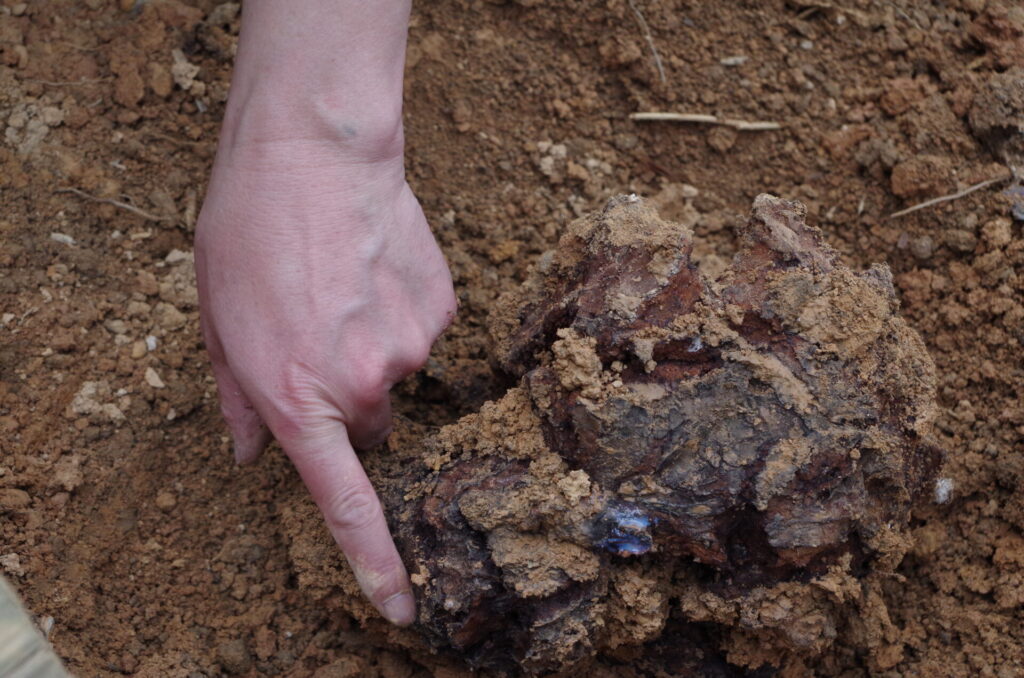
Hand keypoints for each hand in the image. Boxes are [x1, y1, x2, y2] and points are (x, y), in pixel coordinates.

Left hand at [194, 132, 455, 624]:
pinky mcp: (442, 311)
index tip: (400, 602)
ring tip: (345, 286)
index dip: (374, 561)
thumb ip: (235, 397)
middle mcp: (363, 384)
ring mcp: (411, 347)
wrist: (317, 152)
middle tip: (323, 337)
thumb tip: (249, 452)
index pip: (343, 502)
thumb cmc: (249, 230)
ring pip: (399, 373)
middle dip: (353, 399)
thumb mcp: (215, 319)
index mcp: (296, 396)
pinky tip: (376, 269)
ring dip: (376, 347)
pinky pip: (425, 332)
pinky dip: (401, 313)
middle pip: (373, 426)